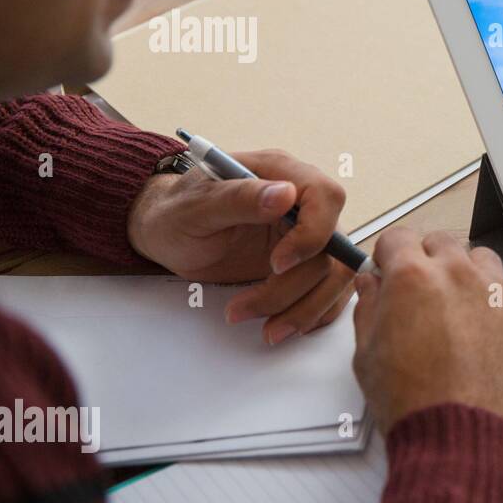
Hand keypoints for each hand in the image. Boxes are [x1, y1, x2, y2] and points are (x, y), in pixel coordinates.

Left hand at [126, 149, 352, 344]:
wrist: (167, 236)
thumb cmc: (175, 213)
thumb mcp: (196, 206)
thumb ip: (240, 198)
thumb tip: (285, 194)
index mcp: (282, 174)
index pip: (326, 198)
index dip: (313, 234)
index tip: (277, 263)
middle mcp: (303, 204)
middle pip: (333, 247)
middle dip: (296, 287)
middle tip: (250, 307)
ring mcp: (307, 236)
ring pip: (335, 276)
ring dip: (305, 308)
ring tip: (266, 329)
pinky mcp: (305, 265)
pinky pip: (329, 292)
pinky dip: (311, 314)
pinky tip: (279, 324)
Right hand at [351, 228, 502, 435]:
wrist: (471, 440)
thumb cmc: (419, 405)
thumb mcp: (368, 357)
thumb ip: (368, 309)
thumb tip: (371, 286)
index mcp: (414, 278)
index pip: (398, 237)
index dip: (389, 254)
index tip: (389, 268)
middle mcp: (459, 275)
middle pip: (441, 241)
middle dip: (427, 258)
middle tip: (420, 291)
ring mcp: (498, 293)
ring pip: (480, 259)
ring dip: (465, 273)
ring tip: (455, 310)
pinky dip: (494, 304)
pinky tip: (483, 335)